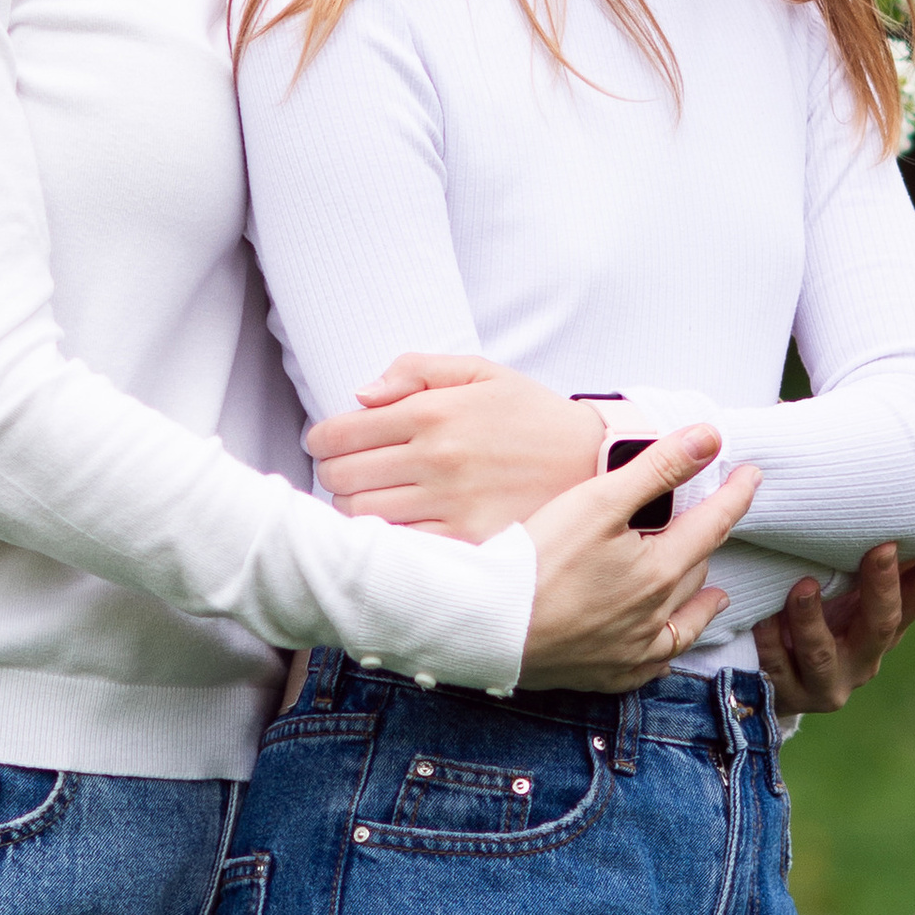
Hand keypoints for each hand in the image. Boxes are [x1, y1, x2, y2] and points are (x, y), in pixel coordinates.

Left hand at [309, 351, 600, 543]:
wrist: (595, 461)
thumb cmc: (532, 416)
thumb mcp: (481, 372)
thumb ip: (416, 370)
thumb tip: (360, 396)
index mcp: (433, 412)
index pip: (339, 433)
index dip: (320, 441)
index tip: (325, 444)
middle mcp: (437, 458)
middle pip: (341, 477)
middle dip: (331, 473)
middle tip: (344, 471)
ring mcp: (451, 503)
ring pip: (361, 516)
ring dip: (352, 508)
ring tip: (367, 498)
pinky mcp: (468, 540)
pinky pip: (400, 545)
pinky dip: (385, 538)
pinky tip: (395, 525)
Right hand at [516, 429, 759, 695]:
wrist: (489, 625)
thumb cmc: (538, 557)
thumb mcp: (599, 499)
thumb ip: (658, 467)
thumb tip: (710, 438)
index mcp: (659, 570)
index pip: (713, 524)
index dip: (736, 495)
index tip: (752, 475)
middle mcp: (655, 615)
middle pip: (696, 571)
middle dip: (708, 543)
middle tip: (711, 523)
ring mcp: (632, 651)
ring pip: (683, 622)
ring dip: (701, 601)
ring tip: (714, 591)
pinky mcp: (605, 675)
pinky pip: (653, 664)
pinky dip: (667, 649)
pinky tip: (664, 646)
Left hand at [753, 530, 914, 719]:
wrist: (778, 680)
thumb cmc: (821, 616)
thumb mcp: (849, 590)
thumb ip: (873, 561)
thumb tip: (895, 497)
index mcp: (885, 628)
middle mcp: (864, 658)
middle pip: (882, 626)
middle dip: (883, 587)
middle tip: (883, 548)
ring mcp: (826, 682)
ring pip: (822, 654)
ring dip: (812, 619)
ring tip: (803, 585)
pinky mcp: (788, 694)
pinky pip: (776, 668)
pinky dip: (768, 641)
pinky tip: (760, 619)